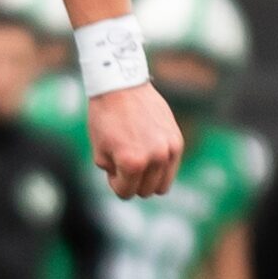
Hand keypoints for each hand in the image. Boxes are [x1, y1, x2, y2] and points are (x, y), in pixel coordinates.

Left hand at [88, 83, 183, 198]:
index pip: (125, 193)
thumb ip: (114, 174)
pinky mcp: (177, 140)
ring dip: (148, 178)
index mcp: (132, 163)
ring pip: (162, 186)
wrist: (121, 85)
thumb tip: (128, 185)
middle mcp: (154, 158)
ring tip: (138, 159)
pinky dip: (160, 166)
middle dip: (132, 181)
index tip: (112, 166)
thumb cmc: (105, 117)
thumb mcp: (100, 152)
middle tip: (124, 161)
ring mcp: (169, 149)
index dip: (115, 182)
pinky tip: (149, 149)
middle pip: (145, 191)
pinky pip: (171, 168)